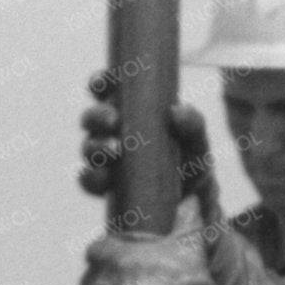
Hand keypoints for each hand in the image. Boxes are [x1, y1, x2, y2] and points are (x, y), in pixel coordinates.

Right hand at [79, 73, 221, 221]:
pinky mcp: (104, 186)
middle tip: (113, 121)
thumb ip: (193, 124)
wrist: (191, 202)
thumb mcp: (197, 141)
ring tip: (114, 152)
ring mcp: (105, 159)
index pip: (108, 90)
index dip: (100, 82)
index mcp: (130, 111)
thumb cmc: (190, 161)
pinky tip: (104, 178)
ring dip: (96, 147)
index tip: (104, 82)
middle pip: (92, 118)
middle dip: (97, 117)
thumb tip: (176, 111)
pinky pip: (87, 180)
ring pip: (88, 147)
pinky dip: (91, 177)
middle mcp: (112, 133)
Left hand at [83, 227, 208, 284]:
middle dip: (104, 281)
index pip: (96, 249)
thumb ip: (187, 218)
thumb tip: (191, 199)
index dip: (108, 255)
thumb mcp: (191, 244)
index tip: (121, 261)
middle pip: (91, 277)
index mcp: (116, 257)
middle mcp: (100, 281)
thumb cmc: (189, 283)